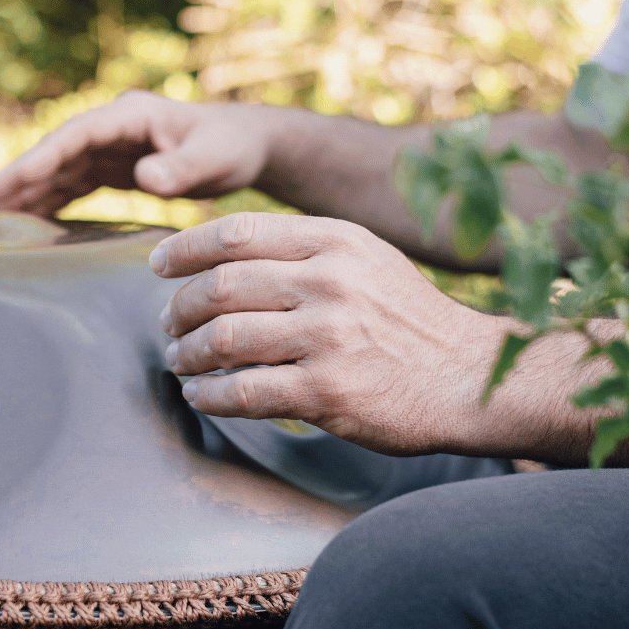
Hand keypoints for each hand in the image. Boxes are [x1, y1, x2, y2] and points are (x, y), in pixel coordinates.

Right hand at [0, 91, 273, 215]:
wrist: (247, 147)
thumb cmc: (232, 147)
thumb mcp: (214, 157)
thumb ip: (181, 168)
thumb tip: (145, 178)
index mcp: (129, 115)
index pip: (73, 137)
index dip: (37, 160)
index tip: (2, 184)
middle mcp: (113, 128)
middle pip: (56, 153)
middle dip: (19, 179)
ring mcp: (111, 148)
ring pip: (59, 170)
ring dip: (27, 193)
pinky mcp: (114, 169)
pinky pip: (74, 185)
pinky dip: (50, 202)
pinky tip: (28, 224)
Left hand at [154, 212, 502, 455]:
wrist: (470, 377)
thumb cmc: (409, 321)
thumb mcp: (367, 260)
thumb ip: (304, 251)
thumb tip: (223, 255)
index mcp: (335, 241)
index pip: (236, 233)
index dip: (185, 249)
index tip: (158, 265)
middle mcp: (329, 282)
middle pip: (220, 286)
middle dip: (179, 308)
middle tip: (168, 325)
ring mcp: (328, 336)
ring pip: (224, 339)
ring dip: (188, 353)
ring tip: (180, 361)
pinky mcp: (326, 391)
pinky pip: (243, 391)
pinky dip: (210, 395)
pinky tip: (202, 395)